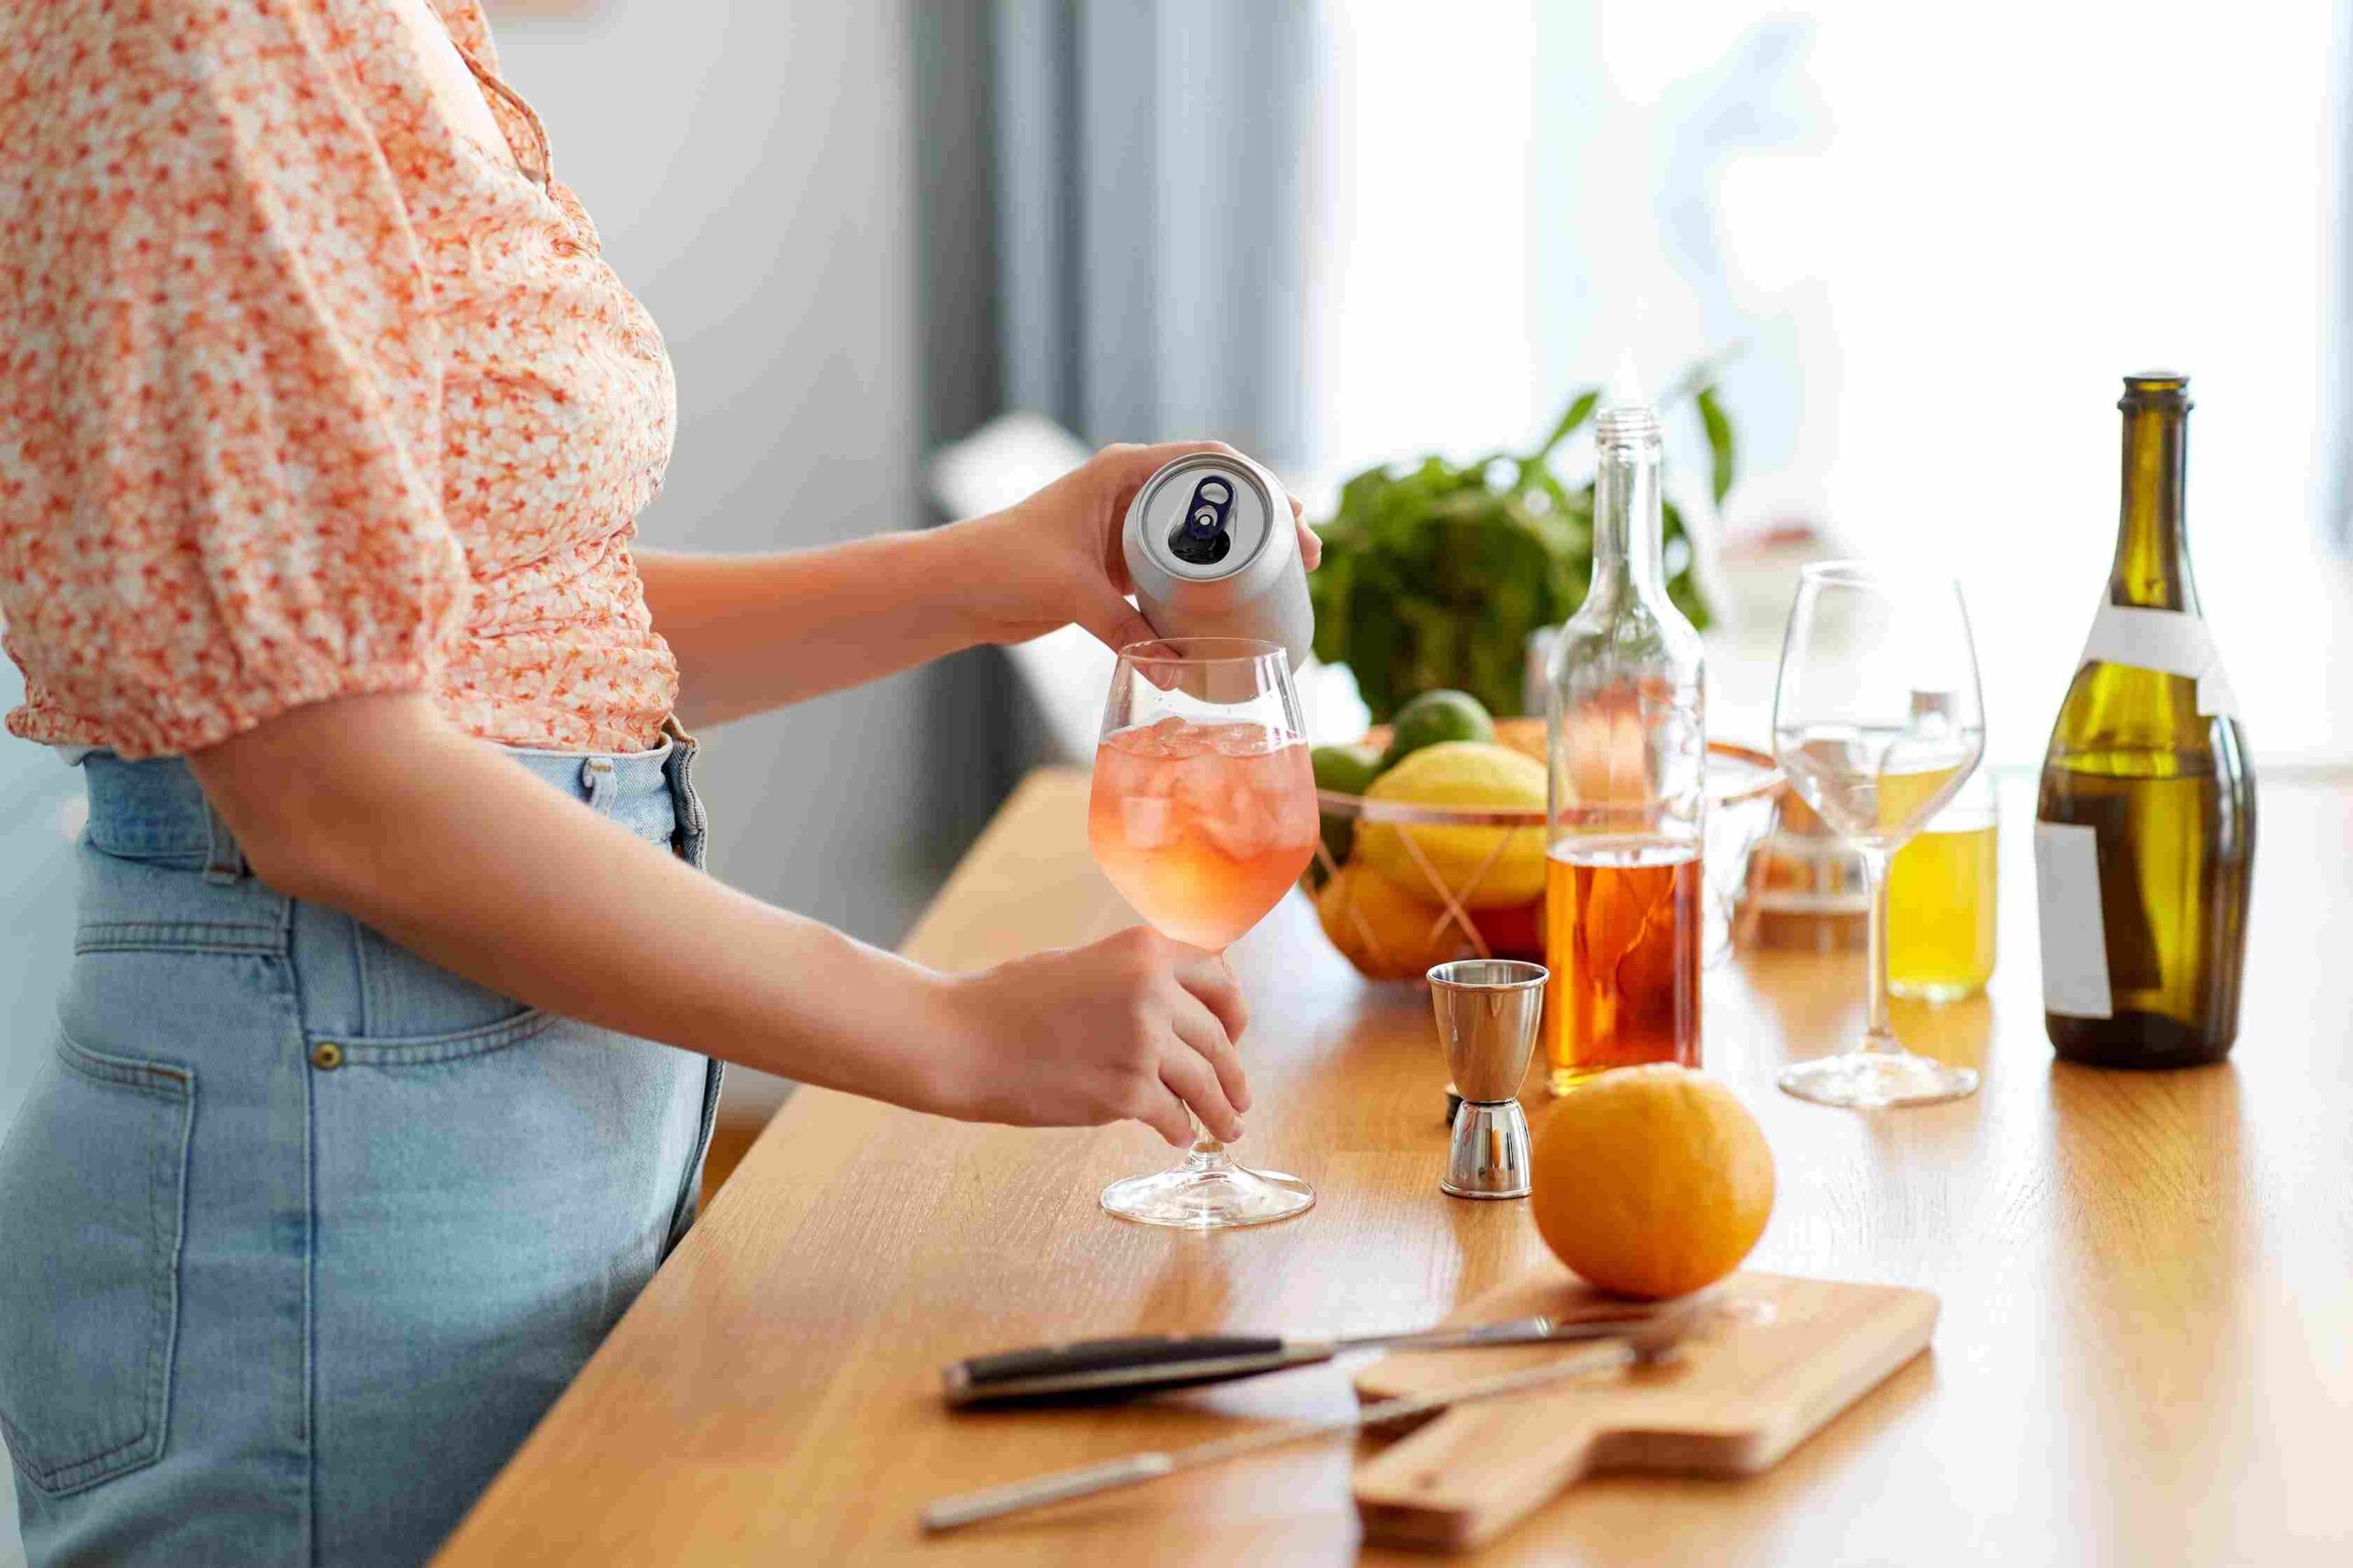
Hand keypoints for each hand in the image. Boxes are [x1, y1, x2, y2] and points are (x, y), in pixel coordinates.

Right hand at [928, 927, 1252, 1145]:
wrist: (964, 1038)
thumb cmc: (1013, 1000)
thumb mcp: (1087, 963)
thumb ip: (1140, 977)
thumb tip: (1186, 1007)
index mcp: (1146, 949)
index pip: (1221, 979)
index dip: (1234, 1011)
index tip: (1235, 1034)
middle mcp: (1154, 990)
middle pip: (1220, 1038)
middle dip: (1233, 1073)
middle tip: (1238, 1096)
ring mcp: (1144, 1043)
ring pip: (1208, 1083)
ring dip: (1222, 1110)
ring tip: (1228, 1126)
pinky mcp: (1127, 1092)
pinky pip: (1175, 1115)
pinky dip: (1181, 1129)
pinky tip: (1179, 1135)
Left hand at [965, 440, 1320, 652]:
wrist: (960, 588)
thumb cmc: (1002, 563)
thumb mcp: (1069, 591)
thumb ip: (1121, 631)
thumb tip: (1172, 675)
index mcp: (1120, 473)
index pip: (1205, 461)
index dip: (1257, 484)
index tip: (1293, 514)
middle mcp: (1129, 494)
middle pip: (1215, 498)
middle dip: (1267, 521)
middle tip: (1308, 552)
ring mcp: (1127, 530)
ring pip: (1202, 535)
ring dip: (1244, 552)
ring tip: (1291, 575)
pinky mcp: (1121, 566)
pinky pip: (1179, 569)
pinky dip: (1210, 582)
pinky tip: (1240, 605)